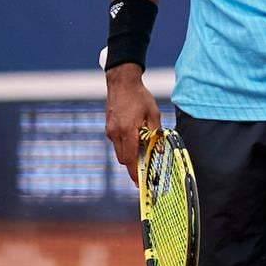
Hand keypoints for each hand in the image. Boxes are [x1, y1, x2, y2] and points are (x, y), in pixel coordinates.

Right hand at [104, 66, 160, 185]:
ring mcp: (110, 130)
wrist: (122, 82)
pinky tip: (135, 140)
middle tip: (144, 169)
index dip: (135, 173)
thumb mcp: (153, 113)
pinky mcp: (108, 127)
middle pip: (123, 159)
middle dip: (133, 166)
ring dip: (129, 156)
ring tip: (142, 153)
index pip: (130, 159)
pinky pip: (116, 143)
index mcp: (127, 131)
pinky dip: (125, 146)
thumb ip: (155, 133)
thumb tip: (157, 150)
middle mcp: (116, 133)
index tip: (140, 183)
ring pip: (119, 152)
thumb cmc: (140, 96)